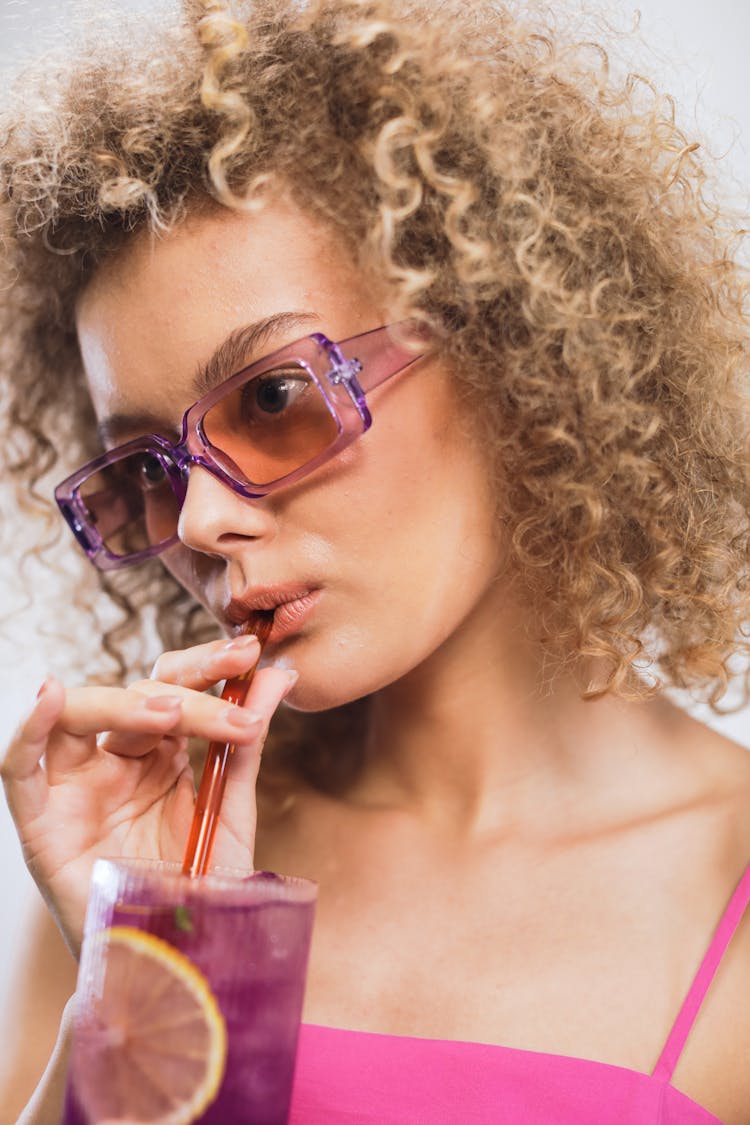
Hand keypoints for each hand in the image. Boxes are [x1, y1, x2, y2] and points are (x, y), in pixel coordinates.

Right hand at [1, 636, 295, 955]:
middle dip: (188, 682)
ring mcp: (77, 786)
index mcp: (159, 756)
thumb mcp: (232, 810)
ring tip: (171, 712)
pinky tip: (48, 696)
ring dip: (124, 702)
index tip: (252, 653)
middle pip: (138, 697)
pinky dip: (29, 730)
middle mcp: (115, 761)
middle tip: (232, 674)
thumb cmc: (200, 890)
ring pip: (81, 714)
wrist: (177, 967)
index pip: (174, 690)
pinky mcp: (39, 823)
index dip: (208, 667)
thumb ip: (246, 742)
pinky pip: (19, 768)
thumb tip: (278, 674)